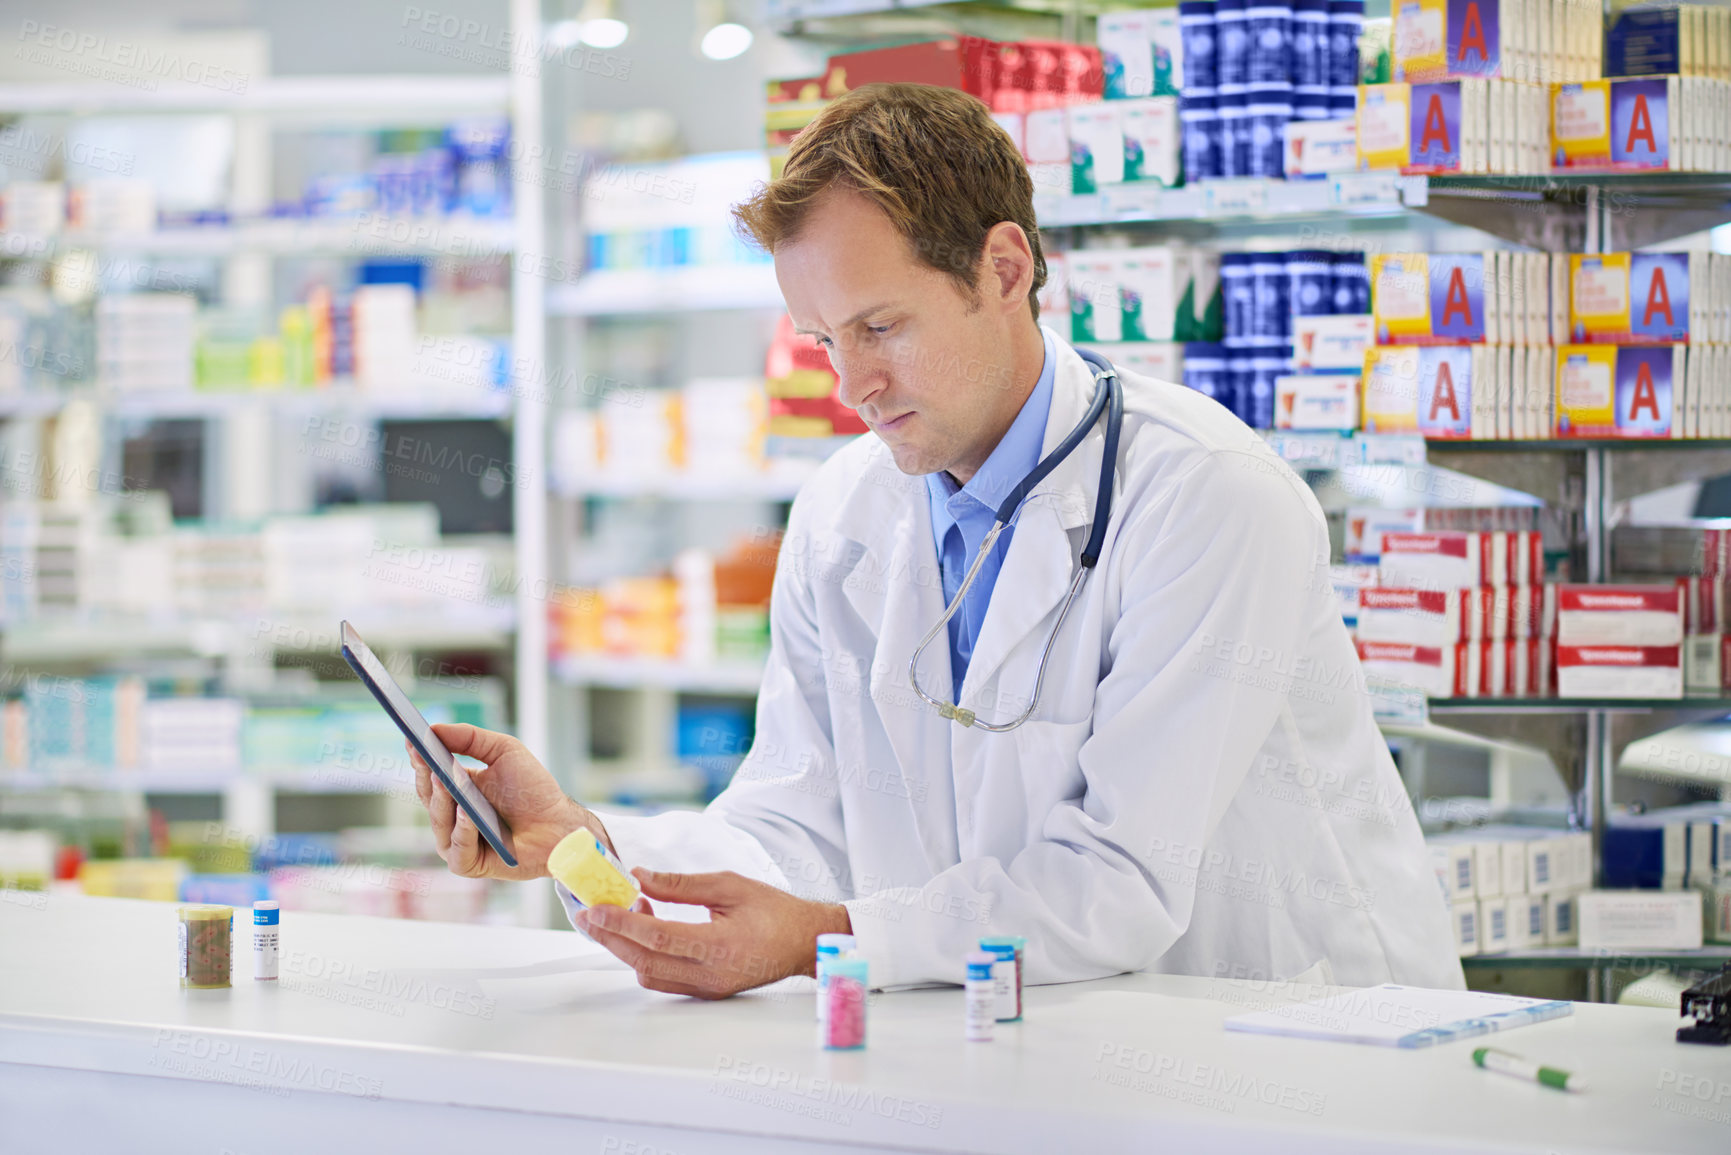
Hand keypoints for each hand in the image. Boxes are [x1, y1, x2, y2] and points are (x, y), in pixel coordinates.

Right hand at [408, 723, 609, 881]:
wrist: (558, 824)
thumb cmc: (533, 789)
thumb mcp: (504, 752)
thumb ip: (470, 738)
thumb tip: (433, 728)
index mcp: (455, 792)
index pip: (429, 774)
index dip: (419, 757)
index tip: (412, 738)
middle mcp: (451, 818)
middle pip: (428, 797)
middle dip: (426, 775)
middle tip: (424, 756)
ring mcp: (456, 842)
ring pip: (439, 821)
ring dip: (442, 801)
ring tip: (444, 779)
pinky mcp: (468, 864)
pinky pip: (457, 848)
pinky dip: (462, 830)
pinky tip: (469, 814)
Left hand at [578, 869, 851, 998]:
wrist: (804, 942)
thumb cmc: (774, 910)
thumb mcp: (730, 885)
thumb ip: (682, 884)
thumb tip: (640, 877)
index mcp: (720, 945)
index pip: (658, 937)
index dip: (622, 923)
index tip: (594, 910)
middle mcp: (711, 974)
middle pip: (645, 961)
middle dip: (610, 937)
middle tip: (586, 915)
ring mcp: (708, 988)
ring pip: (650, 974)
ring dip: (626, 947)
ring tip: (618, 915)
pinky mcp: (706, 992)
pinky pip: (664, 979)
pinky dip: (645, 957)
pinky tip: (645, 929)